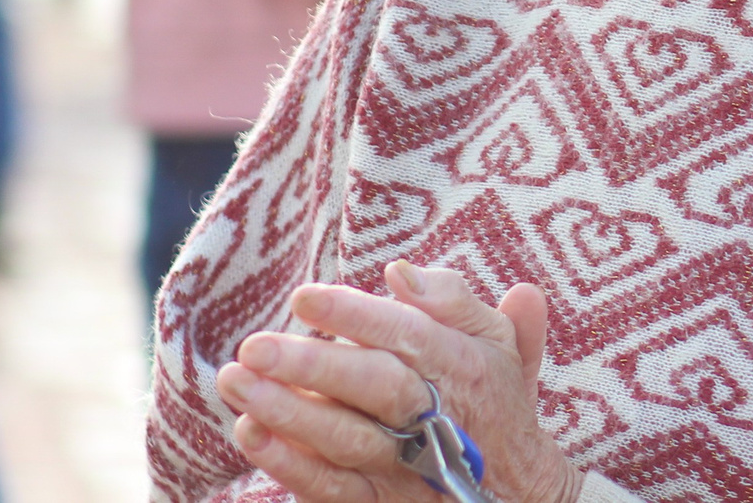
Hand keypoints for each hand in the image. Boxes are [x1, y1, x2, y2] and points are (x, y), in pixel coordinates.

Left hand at [215, 264, 579, 502]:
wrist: (517, 487)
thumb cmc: (491, 396)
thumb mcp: (494, 338)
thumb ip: (452, 298)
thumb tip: (398, 272)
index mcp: (461, 364)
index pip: (405, 335)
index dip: (354, 317)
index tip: (302, 298)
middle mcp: (436, 415)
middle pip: (374, 388)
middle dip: (313, 368)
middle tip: (254, 346)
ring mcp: (406, 464)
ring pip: (345, 441)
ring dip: (287, 415)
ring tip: (235, 383)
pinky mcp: (380, 500)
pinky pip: (331, 487)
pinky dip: (290, 464)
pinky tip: (250, 432)